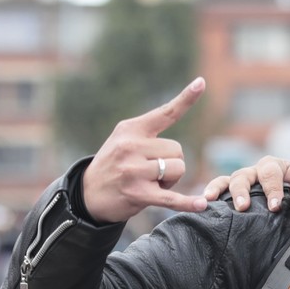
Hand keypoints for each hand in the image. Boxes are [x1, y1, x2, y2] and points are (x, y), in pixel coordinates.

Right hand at [81, 78, 210, 223]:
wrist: (87, 194)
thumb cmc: (113, 165)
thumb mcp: (123, 140)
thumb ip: (147, 136)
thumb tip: (178, 148)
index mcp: (131, 129)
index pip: (165, 113)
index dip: (186, 99)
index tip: (201, 83)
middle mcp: (131, 146)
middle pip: (178, 150)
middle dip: (171, 163)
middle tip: (150, 172)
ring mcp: (134, 171)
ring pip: (178, 169)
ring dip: (171, 180)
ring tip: (149, 183)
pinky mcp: (138, 194)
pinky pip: (172, 198)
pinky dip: (189, 203)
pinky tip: (202, 205)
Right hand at [204, 155, 289, 212]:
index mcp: (274, 166)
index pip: (270, 174)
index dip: (272, 190)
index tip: (275, 206)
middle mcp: (255, 171)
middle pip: (244, 176)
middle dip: (242, 191)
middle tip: (243, 207)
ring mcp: (242, 181)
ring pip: (228, 180)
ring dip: (219, 189)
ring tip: (211, 200)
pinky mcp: (233, 192)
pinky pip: (219, 188)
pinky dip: (211, 192)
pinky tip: (204, 201)